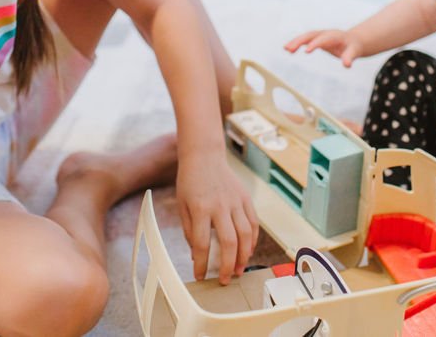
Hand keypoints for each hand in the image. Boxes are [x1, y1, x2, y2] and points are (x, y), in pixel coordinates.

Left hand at [176, 151, 258, 283]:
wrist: (204, 155)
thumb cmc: (190, 182)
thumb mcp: (182, 206)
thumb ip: (190, 231)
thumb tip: (197, 255)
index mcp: (200, 208)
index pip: (202, 243)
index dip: (202, 264)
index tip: (201, 276)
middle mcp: (220, 205)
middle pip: (229, 242)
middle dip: (228, 265)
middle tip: (225, 279)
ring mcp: (235, 201)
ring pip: (245, 234)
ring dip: (244, 256)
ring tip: (239, 269)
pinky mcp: (245, 198)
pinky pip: (253, 223)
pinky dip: (253, 240)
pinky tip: (248, 251)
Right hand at [284, 29, 361, 66]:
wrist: (354, 40)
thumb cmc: (354, 46)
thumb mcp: (355, 51)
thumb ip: (350, 57)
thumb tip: (346, 65)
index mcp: (335, 36)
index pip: (323, 39)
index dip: (315, 44)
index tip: (306, 51)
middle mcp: (326, 33)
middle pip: (311, 35)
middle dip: (300, 41)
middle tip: (289, 49)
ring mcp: (320, 35)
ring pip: (306, 36)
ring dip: (295, 41)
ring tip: (286, 49)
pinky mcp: (317, 38)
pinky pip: (305, 39)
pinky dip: (297, 43)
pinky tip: (288, 49)